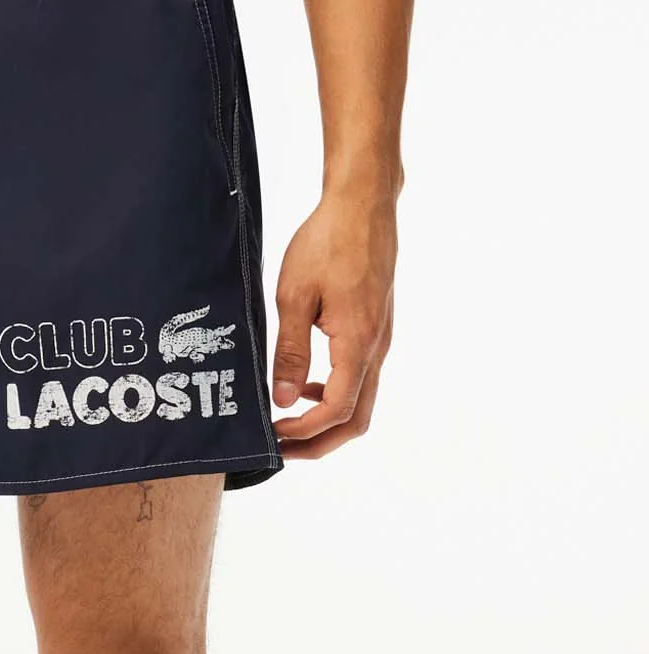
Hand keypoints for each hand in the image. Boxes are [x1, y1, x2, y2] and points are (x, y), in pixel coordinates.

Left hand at [272, 192, 396, 459]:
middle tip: (281, 448)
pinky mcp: (377, 330)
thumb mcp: (294, 296)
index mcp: (357, 343)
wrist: (364, 205)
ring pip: (361, 402)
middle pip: (356, 420)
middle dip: (319, 443)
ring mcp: (381, 340)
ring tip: (287, 421)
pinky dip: (335, 395)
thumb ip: (290, 351)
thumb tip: (284, 399)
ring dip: (326, 420)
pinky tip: (306, 383)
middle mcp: (377, 348)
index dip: (303, 433)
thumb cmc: (328, 242)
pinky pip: (361, 378)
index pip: (336, 410)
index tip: (272, 436)